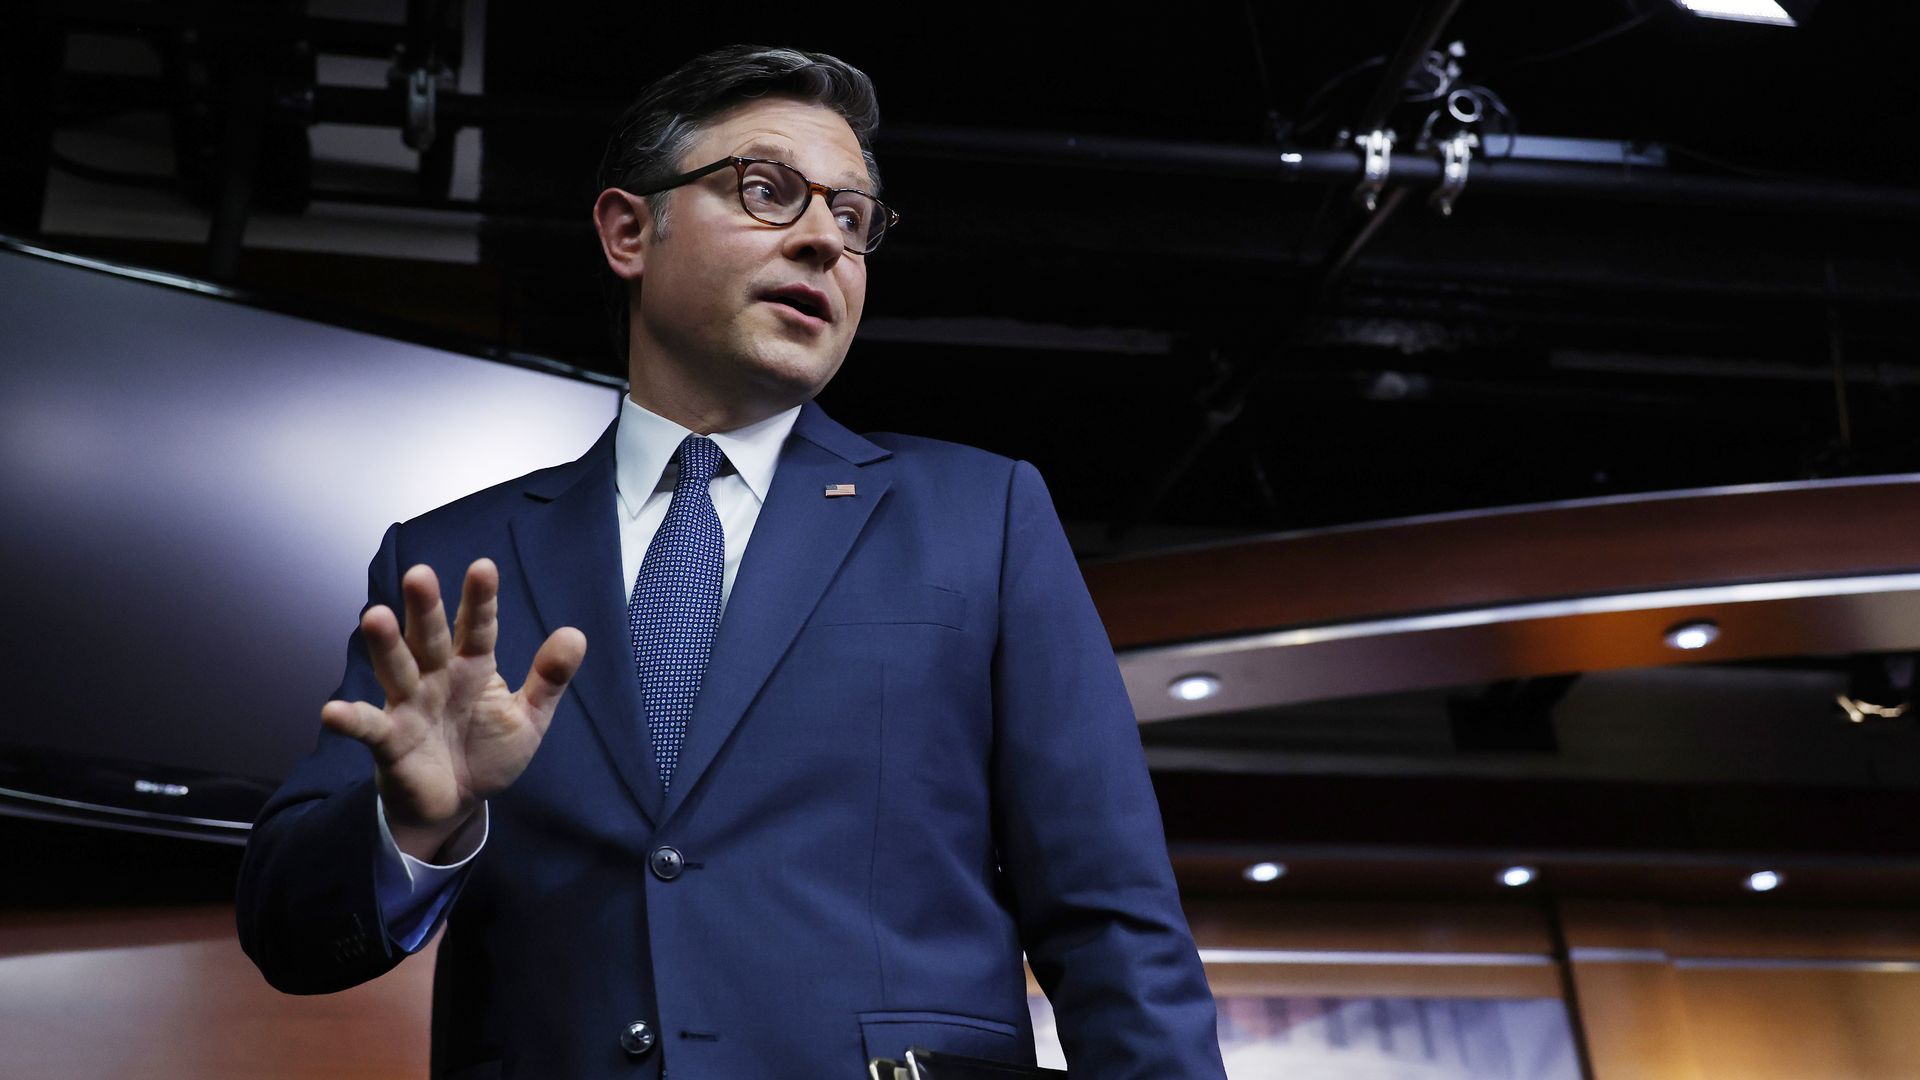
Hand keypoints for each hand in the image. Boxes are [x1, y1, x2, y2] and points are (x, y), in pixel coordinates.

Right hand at [320, 559, 585, 860]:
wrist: (457, 803)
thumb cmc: (488, 751)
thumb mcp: (528, 718)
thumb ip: (549, 679)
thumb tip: (576, 634)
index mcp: (472, 666)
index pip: (478, 627)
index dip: (480, 600)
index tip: (483, 567)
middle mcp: (436, 676)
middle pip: (429, 637)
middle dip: (425, 608)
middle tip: (419, 574)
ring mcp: (409, 705)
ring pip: (396, 669)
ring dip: (385, 646)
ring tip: (374, 616)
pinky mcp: (389, 741)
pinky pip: (368, 728)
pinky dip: (350, 720)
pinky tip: (333, 712)